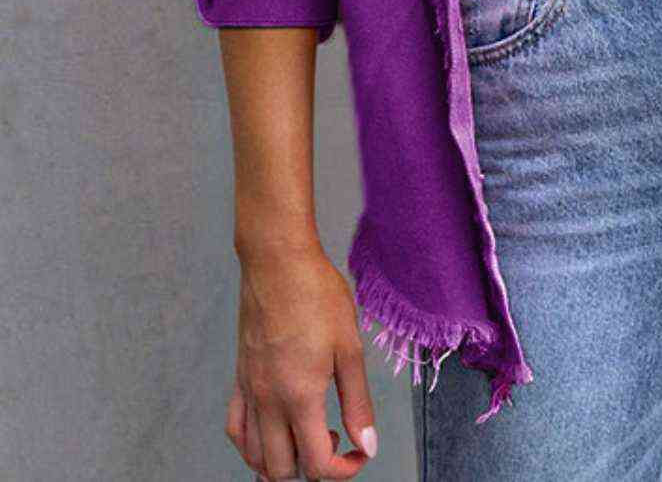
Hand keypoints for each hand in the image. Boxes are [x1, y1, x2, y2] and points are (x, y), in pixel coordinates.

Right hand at [229, 243, 378, 480]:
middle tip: (335, 438)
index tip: (359, 452)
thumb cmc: (316, 294)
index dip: (344, 470)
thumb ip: (357, 402)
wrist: (277, 260)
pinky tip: (272, 428)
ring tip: (307, 432)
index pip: (316, 465)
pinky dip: (252, 443)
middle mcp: (268, 401)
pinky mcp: (239, 376)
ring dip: (282, 460)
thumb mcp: (349, 347)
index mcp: (299, 396)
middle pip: (281, 470)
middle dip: (312, 469)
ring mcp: (249, 390)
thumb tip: (366, 445)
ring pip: (254, 456)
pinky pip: (236, 427)